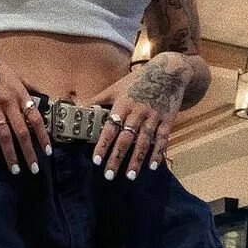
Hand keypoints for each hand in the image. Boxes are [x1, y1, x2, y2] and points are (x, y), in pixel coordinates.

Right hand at [0, 44, 50, 173]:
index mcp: (19, 92)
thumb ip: (30, 86)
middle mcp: (7, 101)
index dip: (42, 136)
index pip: (35, 118)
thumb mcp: (16, 72)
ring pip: (3, 135)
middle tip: (34, 169)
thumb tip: (44, 96)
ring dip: (10, 155)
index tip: (48, 151)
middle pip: (21, 132)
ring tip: (16, 170)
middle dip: (29, 152)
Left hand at [86, 53, 190, 179]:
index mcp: (123, 105)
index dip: (103, 144)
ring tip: (130, 176)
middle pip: (126, 138)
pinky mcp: (167, 120)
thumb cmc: (138, 81)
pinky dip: (158, 153)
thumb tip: (79, 108)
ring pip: (144, 141)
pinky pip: (162, 139)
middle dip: (117, 158)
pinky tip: (153, 166)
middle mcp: (138, 112)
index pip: (110, 128)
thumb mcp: (117, 87)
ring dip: (137, 160)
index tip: (96, 160)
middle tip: (109, 175)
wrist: (169, 71)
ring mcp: (153, 116)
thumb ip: (99, 100)